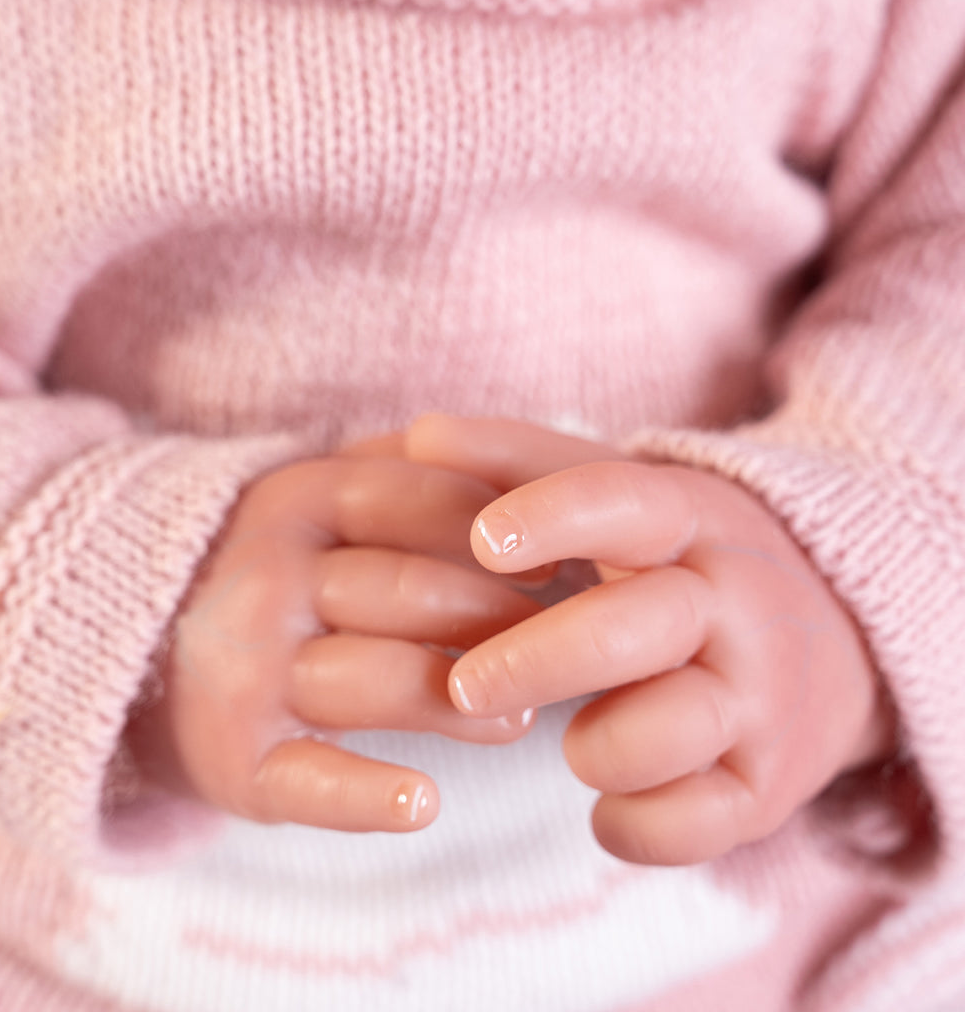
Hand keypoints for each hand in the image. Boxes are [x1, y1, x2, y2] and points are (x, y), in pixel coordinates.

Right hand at [126, 454, 540, 833]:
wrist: (141, 646)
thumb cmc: (276, 570)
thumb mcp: (318, 499)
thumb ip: (399, 475)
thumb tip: (508, 477)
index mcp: (297, 500)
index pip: (414, 499)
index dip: (496, 530)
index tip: (556, 562)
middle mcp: (269, 579)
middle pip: (408, 591)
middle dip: (496, 618)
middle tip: (557, 644)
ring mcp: (247, 671)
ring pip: (378, 680)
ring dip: (463, 705)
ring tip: (520, 719)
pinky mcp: (236, 759)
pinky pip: (311, 780)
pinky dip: (368, 798)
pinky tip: (424, 804)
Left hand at [408, 415, 894, 863]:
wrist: (839, 635)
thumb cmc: (688, 562)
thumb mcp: (628, 496)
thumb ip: (523, 462)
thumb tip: (420, 435)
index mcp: (694, 521)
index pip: (627, 503)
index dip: (555, 518)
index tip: (484, 541)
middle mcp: (737, 607)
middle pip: (637, 628)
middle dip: (541, 660)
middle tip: (463, 685)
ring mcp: (761, 701)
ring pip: (669, 732)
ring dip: (597, 746)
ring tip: (574, 737)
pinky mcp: (768, 785)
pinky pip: (690, 824)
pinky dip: (632, 822)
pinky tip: (610, 798)